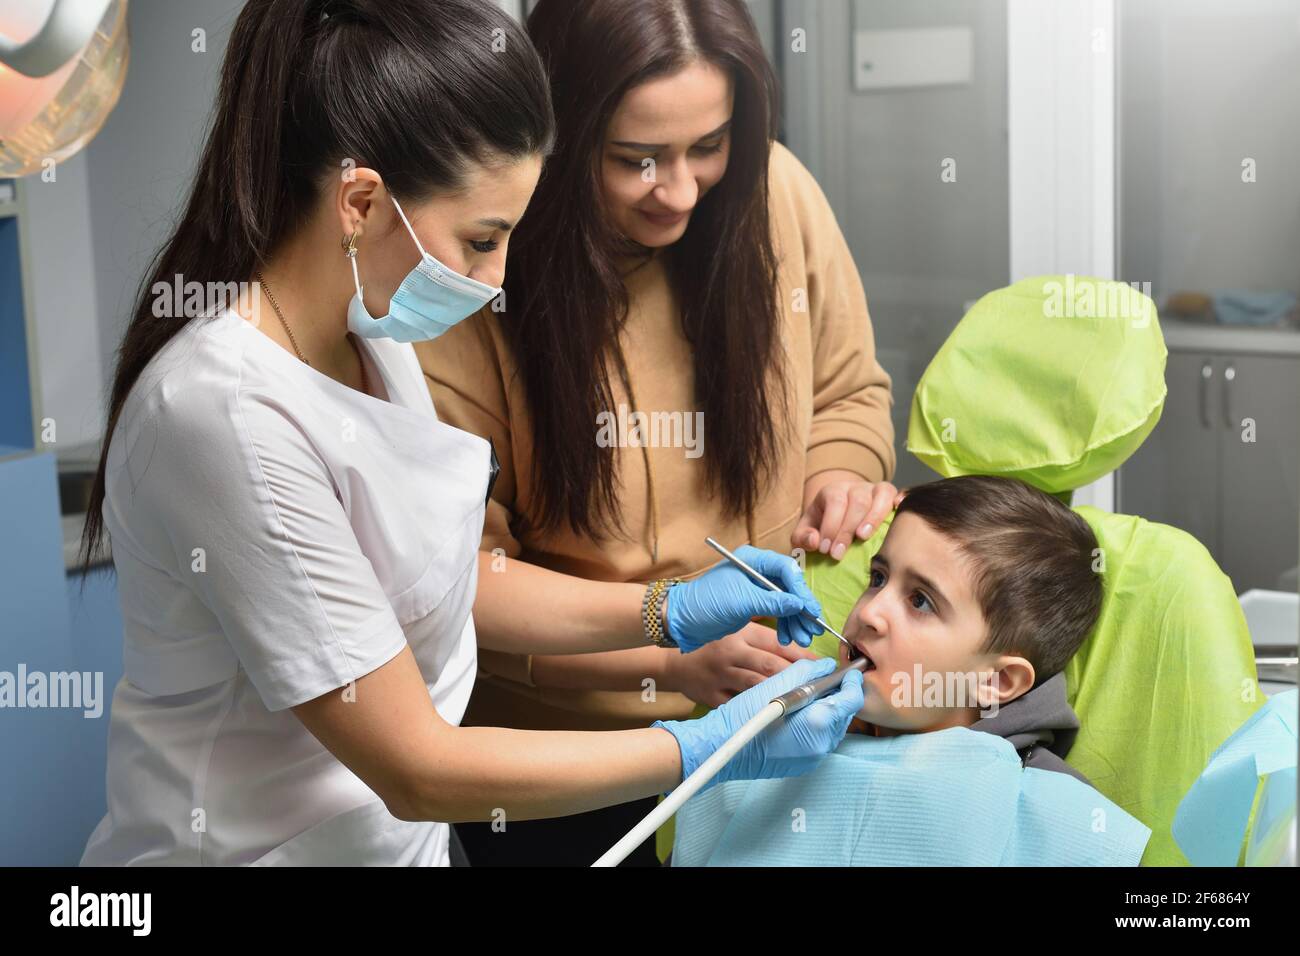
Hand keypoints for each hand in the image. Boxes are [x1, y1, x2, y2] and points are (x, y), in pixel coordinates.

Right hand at [654, 657, 864, 789]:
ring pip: (832, 728)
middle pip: (844, 715)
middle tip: (830, 679)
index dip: (852, 682)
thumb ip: (806, 672)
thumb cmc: (744, 714)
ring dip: (828, 710)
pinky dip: (817, 724)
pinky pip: (820, 740)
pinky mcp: (803, 764)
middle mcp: (821, 746)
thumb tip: (826, 665)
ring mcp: (813, 759)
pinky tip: (802, 713)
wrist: (720, 747)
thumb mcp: (775, 684)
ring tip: (814, 695)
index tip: (848, 671)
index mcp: (817, 724)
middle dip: (840, 695)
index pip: (851, 700)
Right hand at [665, 622, 818, 707]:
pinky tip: (776, 715)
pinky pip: (739, 705)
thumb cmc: (712, 644)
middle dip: (800, 678)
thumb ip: (765, 635)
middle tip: (821, 687)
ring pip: (759, 688)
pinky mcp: (712, 696)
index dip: (804, 656)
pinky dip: (757, 710)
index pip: (778, 644)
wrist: (672, 661)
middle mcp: (732, 654)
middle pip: (772, 667)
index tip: (823, 666)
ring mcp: (721, 676)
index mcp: (740, 634)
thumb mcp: (736, 629)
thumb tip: (802, 644)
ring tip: (805, 702)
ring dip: (783, 695)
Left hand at [666, 545, 823, 650]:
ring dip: (795, 620)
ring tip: (801, 639)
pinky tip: (788, 638)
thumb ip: (772, 602)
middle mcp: (757, 571)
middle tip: (812, 629)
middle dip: (801, 608)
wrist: (683, 620)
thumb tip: (799, 604)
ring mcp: (756, 588)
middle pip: (789, 586)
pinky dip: (785, 625)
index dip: (801, 590)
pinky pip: (777, 612)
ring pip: (785, 601)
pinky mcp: (753, 603)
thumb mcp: (741, 602)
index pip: (786, 569)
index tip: (810, 610)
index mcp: (752, 560)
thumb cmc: (706, 604)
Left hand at [793, 474, 904, 560]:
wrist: (842, 518)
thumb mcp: (807, 532)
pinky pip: (897, 492)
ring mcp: (874, 490)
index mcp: (833, 492)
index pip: (834, 501)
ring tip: (863, 537)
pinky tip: (899, 507)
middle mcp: (855, 487)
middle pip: (857, 501)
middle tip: (838, 554)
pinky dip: (900, 498)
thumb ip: (802, 538)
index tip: (826, 550)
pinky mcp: (890, 497)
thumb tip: (814, 541)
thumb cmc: (825, 528)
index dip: (830, 526)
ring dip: (873, 517)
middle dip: (846, 529)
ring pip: (880, 495)